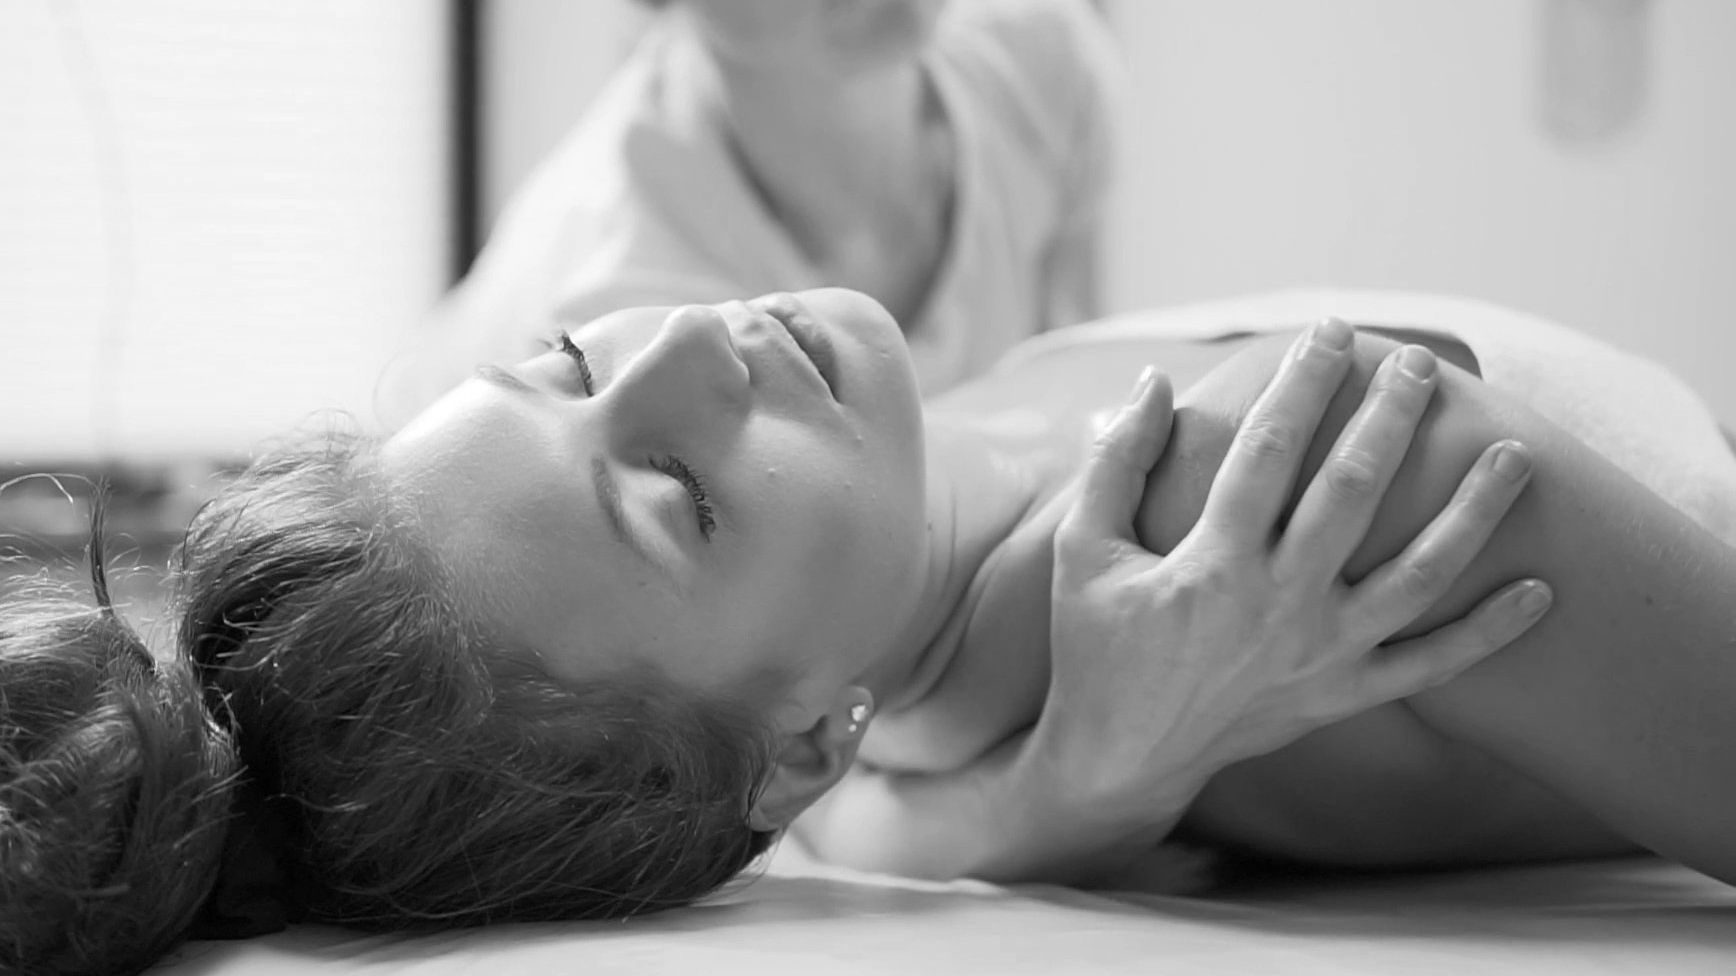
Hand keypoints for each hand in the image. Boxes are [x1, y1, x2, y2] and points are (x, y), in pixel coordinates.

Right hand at [1035, 320, 1551, 831]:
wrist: (1119, 759)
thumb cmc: (1096, 649)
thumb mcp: (1084, 551)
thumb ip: (1117, 463)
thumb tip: (1153, 380)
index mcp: (1211, 562)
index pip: (1268, 449)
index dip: (1301, 383)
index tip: (1328, 333)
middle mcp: (1278, 604)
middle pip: (1353, 493)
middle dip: (1391, 418)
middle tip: (1421, 365)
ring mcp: (1319, 653)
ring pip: (1418, 576)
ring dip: (1472, 513)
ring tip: (1515, 453)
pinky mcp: (1342, 695)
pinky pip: (1431, 667)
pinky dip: (1488, 634)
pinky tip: (1539, 590)